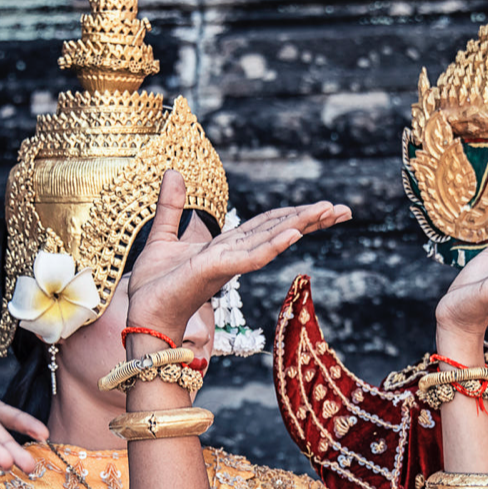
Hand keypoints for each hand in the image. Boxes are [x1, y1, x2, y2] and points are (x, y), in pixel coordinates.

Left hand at [124, 171, 350, 341]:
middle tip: (345, 210)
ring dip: (303, 224)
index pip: (267, 225)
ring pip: (273, 239)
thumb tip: (173, 171)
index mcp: (226, 247)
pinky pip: (251, 257)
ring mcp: (229, 263)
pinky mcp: (217, 272)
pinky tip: (294, 233)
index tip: (325, 207)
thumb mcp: (162, 236)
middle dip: (312, 219)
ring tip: (331, 212)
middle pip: (280, 229)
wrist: (142, 317)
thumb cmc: (152, 288)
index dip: (296, 214)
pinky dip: (274, 244)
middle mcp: (234, 254)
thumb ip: (172, 206)